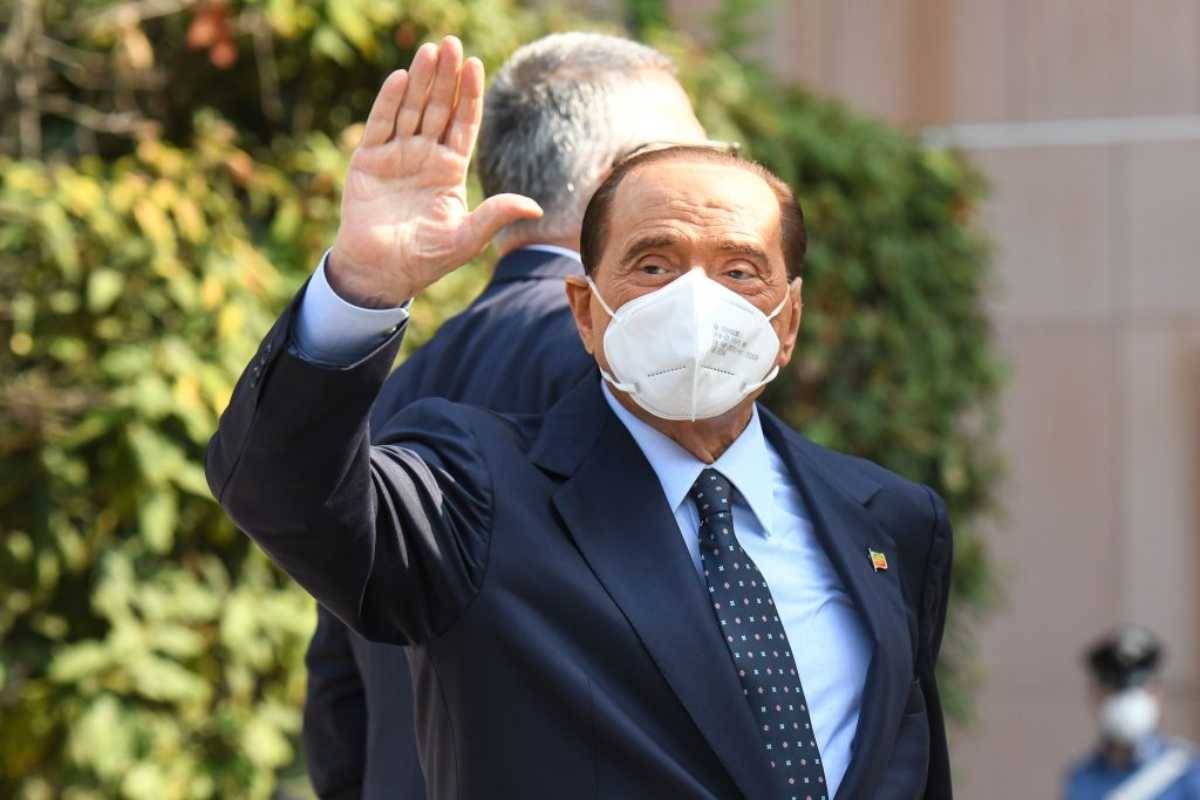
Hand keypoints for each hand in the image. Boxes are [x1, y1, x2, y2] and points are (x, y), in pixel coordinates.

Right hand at [327, 36, 542, 306]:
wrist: (381, 273)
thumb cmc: (425, 259)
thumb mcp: (466, 238)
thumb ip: (495, 216)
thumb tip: (536, 207)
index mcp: (450, 170)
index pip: (464, 124)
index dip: (470, 95)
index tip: (476, 65)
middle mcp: (424, 156)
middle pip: (439, 108)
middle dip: (446, 77)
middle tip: (452, 43)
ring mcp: (396, 155)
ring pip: (411, 109)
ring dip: (420, 80)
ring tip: (430, 50)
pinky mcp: (368, 161)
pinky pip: (381, 125)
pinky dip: (389, 102)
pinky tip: (401, 78)